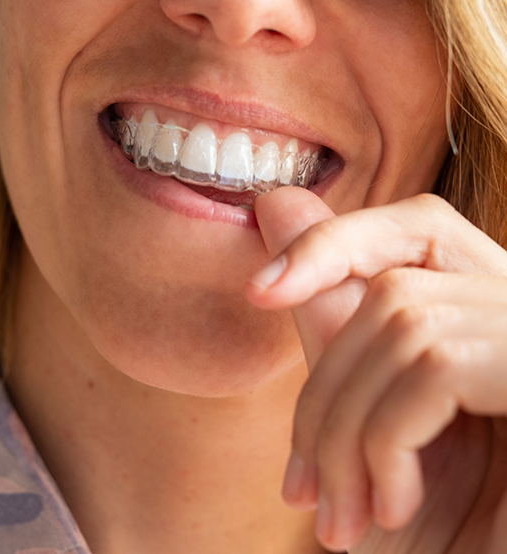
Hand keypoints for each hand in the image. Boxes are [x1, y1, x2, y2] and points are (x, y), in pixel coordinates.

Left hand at [246, 188, 506, 553]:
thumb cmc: (433, 523)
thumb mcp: (365, 412)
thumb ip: (327, 308)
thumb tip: (276, 203)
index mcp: (484, 316)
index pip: (418, 226)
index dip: (336, 240)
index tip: (260, 290)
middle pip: (394, 290)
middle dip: (325, 390)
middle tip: (303, 487)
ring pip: (402, 326)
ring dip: (346, 432)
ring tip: (341, 513)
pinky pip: (433, 367)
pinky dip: (385, 443)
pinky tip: (391, 506)